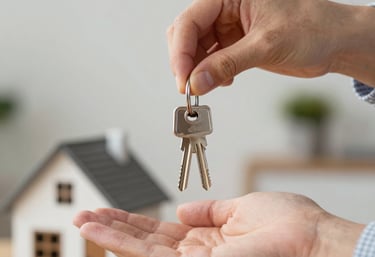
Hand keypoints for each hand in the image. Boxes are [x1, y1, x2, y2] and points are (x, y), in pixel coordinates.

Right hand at [74, 192, 363, 256]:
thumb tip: (181, 208)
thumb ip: (209, 211)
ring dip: (112, 235)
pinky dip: (125, 244)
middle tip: (85, 215)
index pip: (162, 230)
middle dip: (115, 228)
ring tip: (84, 220)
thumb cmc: (286, 222)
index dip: (136, 221)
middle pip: (146, 240)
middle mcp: (196, 254)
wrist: (312, 237)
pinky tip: (104, 234)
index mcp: (208, 239)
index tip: (112, 211)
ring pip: (143, 250)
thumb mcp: (240, 208)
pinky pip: (153, 255)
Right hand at [167, 0, 374, 94]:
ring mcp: (230, 28)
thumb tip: (197, 82)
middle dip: (185, 61)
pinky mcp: (236, 45)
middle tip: (189, 86)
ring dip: (197, 70)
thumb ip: (227, 64)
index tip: (183, 78)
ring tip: (206, 86)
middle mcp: (226, 10)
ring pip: (197, 49)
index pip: (191, 21)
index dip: (181, 51)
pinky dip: (210, 74)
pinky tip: (223, 81)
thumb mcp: (266, 45)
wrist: (335, 43)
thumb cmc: (312, 28)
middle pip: (188, 34)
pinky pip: (212, 60)